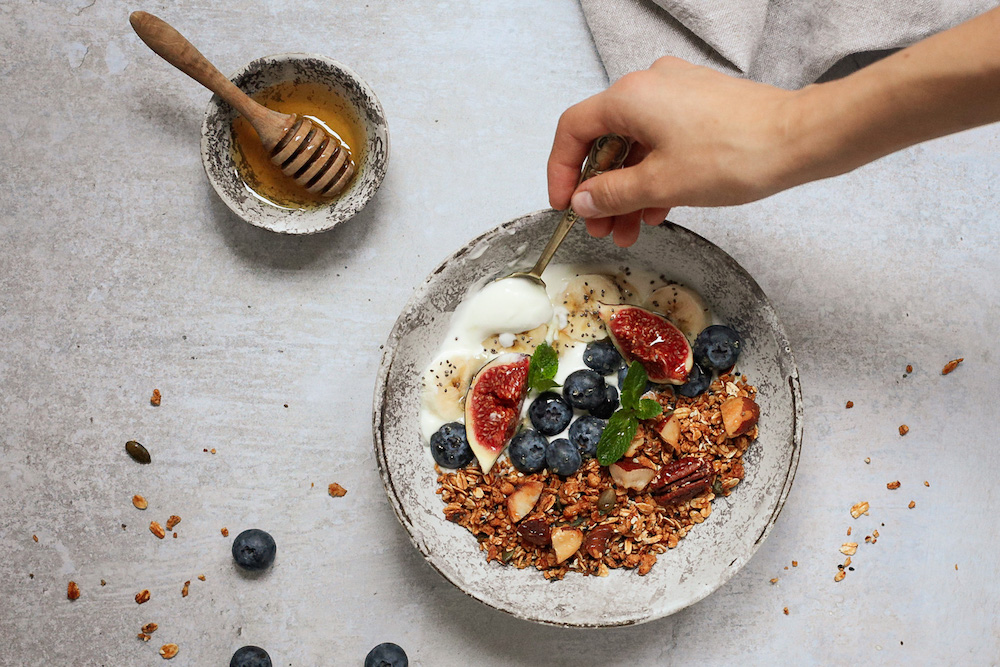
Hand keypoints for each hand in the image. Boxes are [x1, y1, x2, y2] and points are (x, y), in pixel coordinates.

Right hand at [547, 56, 801, 245]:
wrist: (800, 140)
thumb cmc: (738, 152)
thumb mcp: (661, 184)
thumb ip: (612, 193)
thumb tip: (583, 199)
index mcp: (630, 97)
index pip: (573, 130)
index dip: (560, 171)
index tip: (564, 204)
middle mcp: (649, 86)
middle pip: (604, 141)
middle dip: (599, 190)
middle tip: (599, 226)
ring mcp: (677, 94)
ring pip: (634, 146)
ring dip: (626, 190)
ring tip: (627, 231)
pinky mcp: (699, 106)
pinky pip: (661, 142)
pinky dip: (652, 176)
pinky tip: (654, 211)